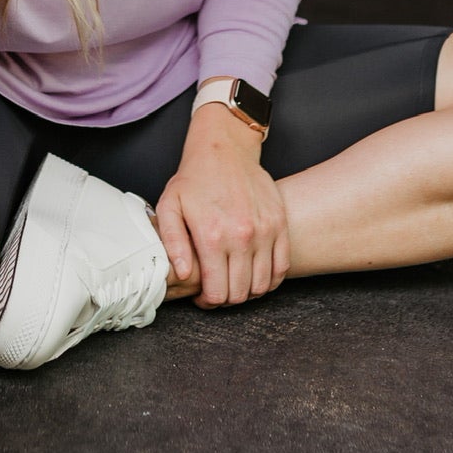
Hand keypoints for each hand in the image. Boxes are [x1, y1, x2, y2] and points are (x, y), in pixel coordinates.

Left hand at [154, 105, 289, 307]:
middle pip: (241, 293)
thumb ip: (173, 243)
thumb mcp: (169, 207)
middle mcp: (242, 236)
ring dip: (249, 291)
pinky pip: (282, 268)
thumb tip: (183, 274)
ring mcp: (265, 231)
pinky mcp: (280, 224)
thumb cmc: (194, 179)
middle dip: (226, 299)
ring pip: (263, 285)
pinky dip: (271, 279)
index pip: (218, 292)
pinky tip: (255, 273)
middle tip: (217, 289)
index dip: (209, 302)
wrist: (224, 150)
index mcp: (212, 236)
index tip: (203, 295)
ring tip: (235, 281)